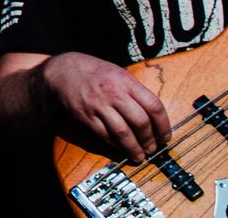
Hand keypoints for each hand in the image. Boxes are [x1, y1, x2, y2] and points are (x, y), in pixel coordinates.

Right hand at [40, 52, 170, 163]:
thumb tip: (154, 117)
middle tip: (153, 148)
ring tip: (140, 155)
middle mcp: (113, 92)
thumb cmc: (94, 72)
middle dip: (150, 140)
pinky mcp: (86, 115)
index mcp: (125, 80)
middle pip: (140, 121)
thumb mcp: (118, 74)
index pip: (153, 106)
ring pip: (123, 132)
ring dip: (134, 148)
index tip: (165, 136)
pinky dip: (116, 144)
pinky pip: (105, 135)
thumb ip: (135, 92)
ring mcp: (98, 104)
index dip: (163, 125)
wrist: (62, 70)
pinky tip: (121, 147)